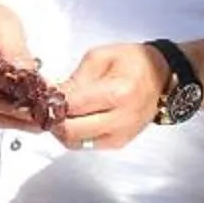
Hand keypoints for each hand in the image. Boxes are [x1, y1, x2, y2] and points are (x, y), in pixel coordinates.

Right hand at [0, 0, 47, 131]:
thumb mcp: (4, 27)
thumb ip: (14, 52)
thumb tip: (28, 75)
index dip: (9, 106)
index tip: (34, 111)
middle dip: (18, 118)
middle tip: (45, 121)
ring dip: (18, 122)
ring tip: (44, 122)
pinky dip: (15, 118)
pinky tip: (36, 117)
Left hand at [51, 42, 170, 152]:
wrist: (161, 78)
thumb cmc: (133, 63)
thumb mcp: (100, 57)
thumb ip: (75, 78)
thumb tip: (52, 96)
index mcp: (116, 93)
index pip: (71, 106)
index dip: (50, 102)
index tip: (42, 95)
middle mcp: (119, 119)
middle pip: (70, 130)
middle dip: (52, 119)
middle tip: (46, 107)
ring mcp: (119, 135)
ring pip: (74, 142)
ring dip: (60, 130)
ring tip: (59, 112)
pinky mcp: (118, 143)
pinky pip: (85, 145)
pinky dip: (73, 135)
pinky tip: (73, 119)